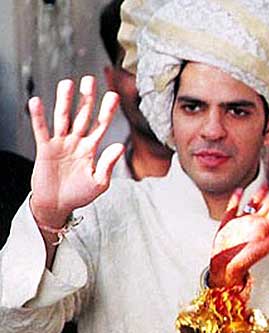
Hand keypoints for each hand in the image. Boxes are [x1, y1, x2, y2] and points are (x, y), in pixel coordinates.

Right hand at [29, 76, 123, 227]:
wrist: (57, 205)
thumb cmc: (80, 195)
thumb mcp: (99, 182)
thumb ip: (108, 163)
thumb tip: (120, 146)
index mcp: (92, 148)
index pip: (101, 125)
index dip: (107, 111)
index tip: (114, 95)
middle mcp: (76, 142)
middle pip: (82, 116)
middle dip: (86, 98)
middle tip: (90, 80)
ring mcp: (60, 144)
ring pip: (63, 118)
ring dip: (64, 101)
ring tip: (67, 83)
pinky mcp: (44, 149)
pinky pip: (41, 130)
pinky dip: (38, 116)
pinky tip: (37, 101)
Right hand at [209, 181, 268, 288]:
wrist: (225, 268)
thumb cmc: (245, 260)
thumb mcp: (263, 248)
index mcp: (264, 227)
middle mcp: (255, 223)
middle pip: (268, 204)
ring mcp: (242, 222)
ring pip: (253, 203)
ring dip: (260, 193)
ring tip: (266, 182)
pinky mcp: (228, 223)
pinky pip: (233, 207)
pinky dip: (236, 199)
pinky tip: (239, 190)